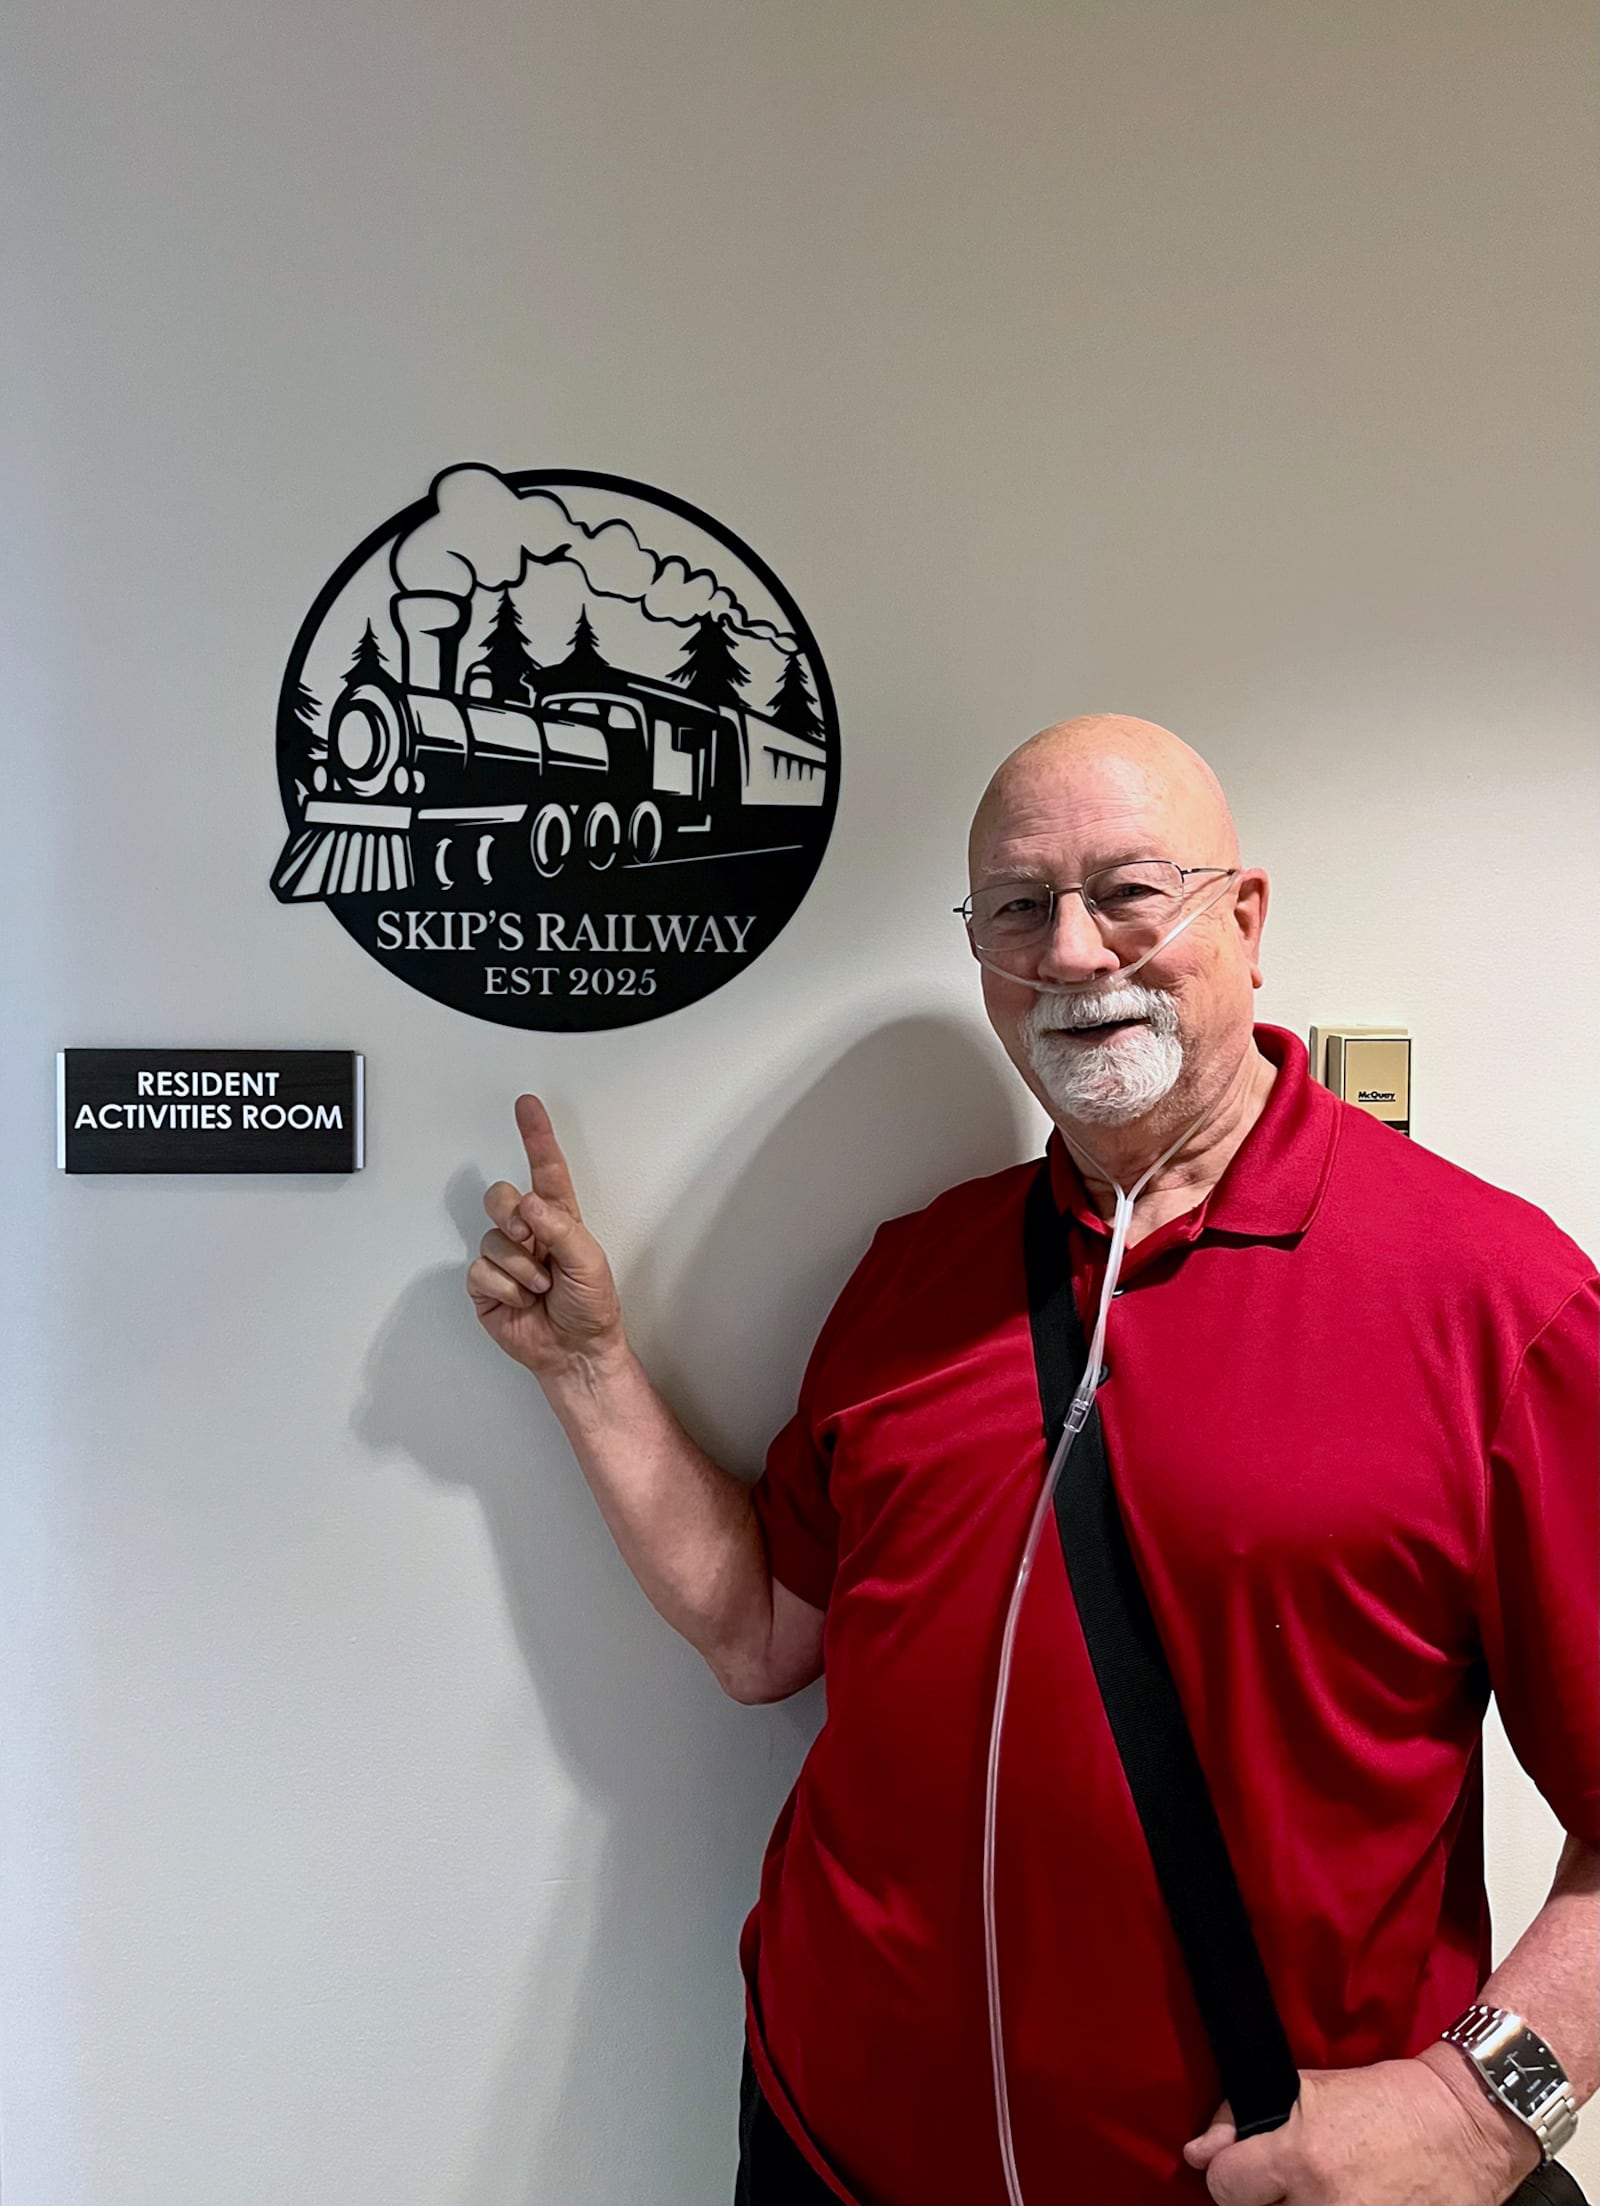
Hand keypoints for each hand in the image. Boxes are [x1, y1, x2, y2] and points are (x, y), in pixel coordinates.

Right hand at [468, 1095, 624, 1379]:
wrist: (575, 1352)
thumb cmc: (591, 1307)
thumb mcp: (588, 1262)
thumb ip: (560, 1229)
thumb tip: (530, 1204)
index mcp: (559, 1219)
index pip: (545, 1170)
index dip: (535, 1137)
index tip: (527, 1106)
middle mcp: (529, 1232)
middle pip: (501, 1197)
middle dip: (512, 1215)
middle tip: (532, 1240)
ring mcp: (505, 1257)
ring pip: (492, 1237)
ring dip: (521, 1267)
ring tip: (541, 1288)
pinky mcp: (486, 1284)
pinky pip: (481, 1270)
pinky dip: (506, 1287)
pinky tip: (522, 1300)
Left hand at [1183, 2054, 1541, 2204]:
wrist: (1464, 2125)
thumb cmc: (1385, 2101)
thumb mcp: (1308, 2091)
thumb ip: (1244, 2120)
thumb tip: (1197, 2152)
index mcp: (1301, 2158)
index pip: (1224, 2186)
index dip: (1231, 2175)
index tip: (1247, 2171)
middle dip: (1267, 2201)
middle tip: (1291, 2186)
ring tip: (1322, 2195)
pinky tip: (1350, 2202)